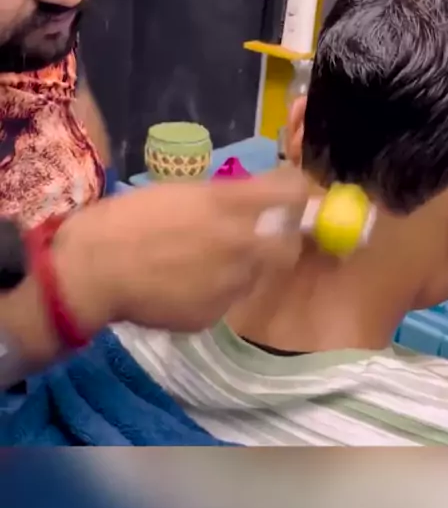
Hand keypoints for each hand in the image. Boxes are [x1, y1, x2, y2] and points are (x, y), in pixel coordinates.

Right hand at [53, 167, 308, 335]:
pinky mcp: (213, 315)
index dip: (293, 192)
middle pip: (288, 243)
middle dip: (280, 238)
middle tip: (260, 234)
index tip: (287, 194)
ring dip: (245, 265)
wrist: (92, 270)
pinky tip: (185, 284)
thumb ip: (222, 197)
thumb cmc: (125, 219)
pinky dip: (215, 290)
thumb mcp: (178, 192)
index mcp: (228, 204)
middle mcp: (240, 244)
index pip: (292, 193)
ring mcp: (229, 285)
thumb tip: (251, 201)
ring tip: (206, 261)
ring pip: (256, 275)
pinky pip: (227, 299)